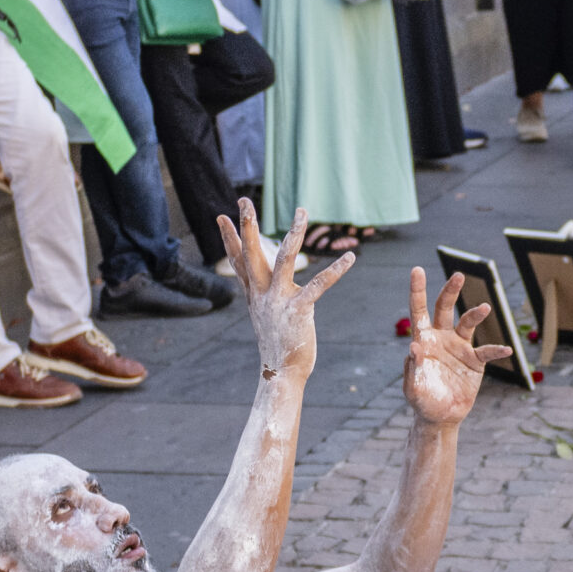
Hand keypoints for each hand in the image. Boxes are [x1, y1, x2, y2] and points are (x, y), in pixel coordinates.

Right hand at [221, 202, 352, 384]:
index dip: (229, 238)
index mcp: (254, 294)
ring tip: (302, 211)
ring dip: (294, 233)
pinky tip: (351, 259)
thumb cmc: (277, 342)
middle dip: (246, 225)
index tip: (221, 216)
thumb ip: (261, 296)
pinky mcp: (299, 309)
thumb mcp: (263, 314)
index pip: (238, 260)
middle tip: (243, 200)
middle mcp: (262, 293)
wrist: (280, 371)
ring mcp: (279, 300)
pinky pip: (319, 285)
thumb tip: (257, 285)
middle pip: (251, 252)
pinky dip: (336, 271)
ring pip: (284, 258)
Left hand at [402, 269, 505, 426]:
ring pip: (468, 323)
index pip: (419, 311)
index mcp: (424, 340)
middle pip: (445, 308)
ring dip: (476, 314)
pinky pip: (487, 352)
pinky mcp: (475, 362)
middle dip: (451, 290)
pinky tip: (506, 349)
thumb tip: (413, 347)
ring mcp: (460, 347)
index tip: (417, 270)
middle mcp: (442, 338)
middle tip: (458, 275)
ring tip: (484, 308)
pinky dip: (496, 350)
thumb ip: (412, 368)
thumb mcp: (413, 388)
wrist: (441, 416)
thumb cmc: (423, 401)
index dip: (418, 291)